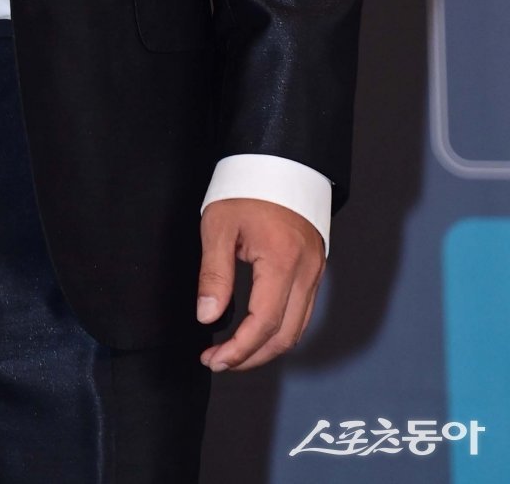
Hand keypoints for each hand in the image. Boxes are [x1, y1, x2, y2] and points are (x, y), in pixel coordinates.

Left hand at [196, 198, 324, 372]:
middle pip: (285, 335)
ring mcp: (315, 271)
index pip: (264, 323)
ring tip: (234, 353)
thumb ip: (214, 274)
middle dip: (251, 356)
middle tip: (219, 361)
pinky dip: (280, 330)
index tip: (213, 358)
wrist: (277, 161)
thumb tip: (207, 317)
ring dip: (266, 347)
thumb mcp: (219, 225)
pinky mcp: (315, 268)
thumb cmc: (245, 188)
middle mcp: (307, 271)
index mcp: (282, 260)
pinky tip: (256, 331)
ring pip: (297, 328)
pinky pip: (302, 312)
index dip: (239, 348)